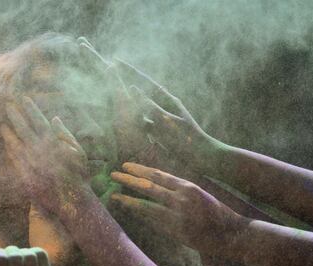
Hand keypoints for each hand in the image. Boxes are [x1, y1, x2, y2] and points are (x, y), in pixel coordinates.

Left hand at [0, 96, 88, 211]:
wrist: (72, 199)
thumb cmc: (78, 175)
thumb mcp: (78, 152)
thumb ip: (65, 134)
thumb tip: (54, 119)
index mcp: (54, 142)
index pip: (39, 121)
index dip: (31, 109)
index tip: (24, 99)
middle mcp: (40, 151)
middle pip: (24, 129)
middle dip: (16, 116)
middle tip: (7, 105)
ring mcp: (31, 163)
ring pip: (15, 143)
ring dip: (9, 132)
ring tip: (2, 124)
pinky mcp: (25, 175)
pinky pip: (14, 160)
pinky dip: (9, 150)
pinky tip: (7, 144)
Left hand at [111, 162, 242, 254]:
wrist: (231, 233)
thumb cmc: (214, 211)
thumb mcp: (198, 192)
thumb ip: (178, 188)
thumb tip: (156, 182)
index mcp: (187, 185)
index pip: (158, 174)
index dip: (140, 169)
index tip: (125, 165)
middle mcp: (181, 198)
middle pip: (148, 186)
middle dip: (129, 180)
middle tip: (113, 174)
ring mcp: (178, 215)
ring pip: (146, 205)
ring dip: (128, 200)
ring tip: (114, 195)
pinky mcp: (176, 231)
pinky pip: (153, 222)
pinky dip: (140, 216)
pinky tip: (128, 212)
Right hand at [112, 58, 223, 172]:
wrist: (202, 157)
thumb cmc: (186, 139)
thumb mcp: (166, 121)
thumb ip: (149, 105)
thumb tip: (132, 88)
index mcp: (167, 100)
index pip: (145, 81)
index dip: (130, 71)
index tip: (116, 61)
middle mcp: (163, 107)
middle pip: (141, 93)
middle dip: (126, 84)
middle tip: (109, 75)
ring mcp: (161, 120)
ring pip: (140, 109)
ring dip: (128, 105)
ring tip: (112, 98)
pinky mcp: (160, 133)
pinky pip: (143, 124)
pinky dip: (134, 123)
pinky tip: (124, 125)